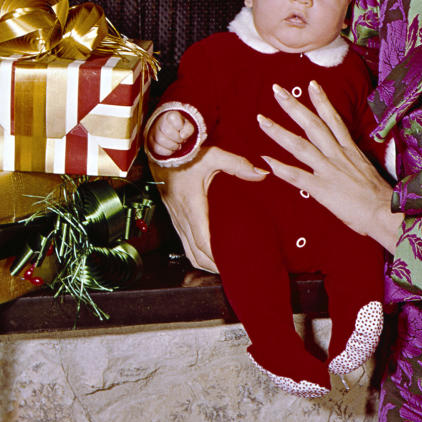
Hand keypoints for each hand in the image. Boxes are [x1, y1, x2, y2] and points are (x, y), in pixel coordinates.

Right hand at [146, 109, 196, 157]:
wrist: (171, 132)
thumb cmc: (181, 129)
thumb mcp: (188, 126)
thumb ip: (189, 129)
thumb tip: (183, 136)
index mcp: (171, 115)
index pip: (174, 118)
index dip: (180, 126)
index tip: (182, 129)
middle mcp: (160, 121)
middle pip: (167, 130)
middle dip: (178, 138)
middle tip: (181, 140)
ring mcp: (154, 131)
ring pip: (160, 139)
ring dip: (173, 146)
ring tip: (177, 145)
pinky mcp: (150, 141)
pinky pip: (156, 148)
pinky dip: (167, 151)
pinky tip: (172, 149)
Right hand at [153, 144, 264, 271]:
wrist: (160, 150)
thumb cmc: (185, 153)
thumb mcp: (213, 155)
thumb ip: (238, 164)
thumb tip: (262, 173)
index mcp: (192, 204)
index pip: (201, 239)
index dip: (213, 257)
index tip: (228, 266)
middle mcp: (181, 215)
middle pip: (195, 252)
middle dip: (211, 266)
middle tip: (231, 271)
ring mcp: (176, 217)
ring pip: (188, 249)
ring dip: (203, 261)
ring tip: (222, 266)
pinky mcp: (175, 215)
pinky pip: (184, 240)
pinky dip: (195, 251)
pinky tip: (208, 252)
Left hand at [259, 81, 401, 251]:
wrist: (386, 212)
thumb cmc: (380, 196)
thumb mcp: (367, 170)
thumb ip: (352, 162)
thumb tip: (343, 161)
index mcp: (350, 150)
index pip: (334, 119)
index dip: (321, 101)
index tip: (311, 84)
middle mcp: (338, 155)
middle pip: (312, 125)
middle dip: (293, 106)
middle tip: (277, 89)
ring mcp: (329, 170)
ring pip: (299, 146)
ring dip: (279, 132)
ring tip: (262, 120)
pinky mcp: (322, 188)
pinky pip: (297, 176)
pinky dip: (280, 168)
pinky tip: (266, 160)